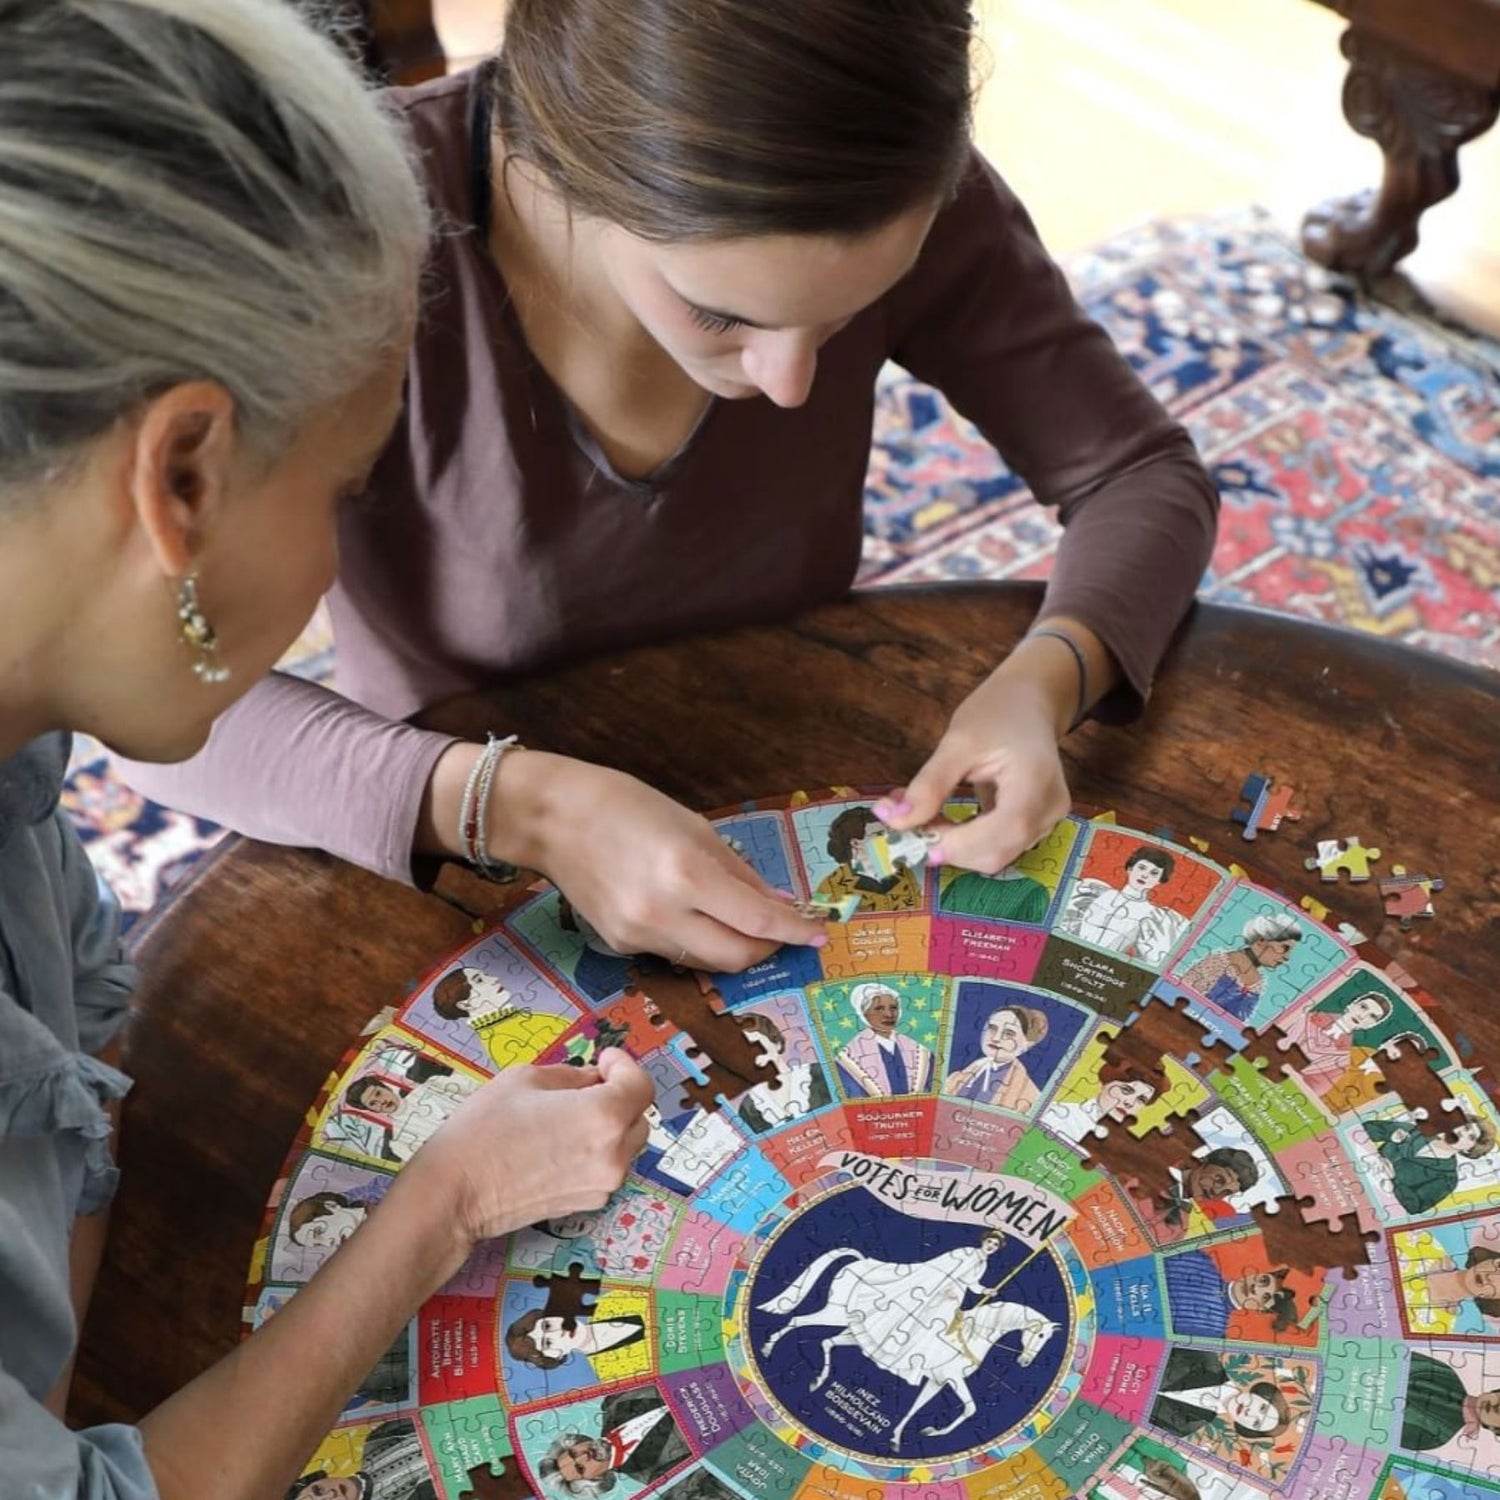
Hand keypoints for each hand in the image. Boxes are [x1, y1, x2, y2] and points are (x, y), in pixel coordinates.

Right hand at [404, 1050, 654, 1254]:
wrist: (454, 1193)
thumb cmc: (484, 1129)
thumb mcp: (525, 1079)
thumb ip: (572, 1075)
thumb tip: (594, 1078)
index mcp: (603, 1117)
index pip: (641, 1086)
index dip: (625, 1067)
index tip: (603, 1060)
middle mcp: (613, 1156)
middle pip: (638, 1117)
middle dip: (620, 1097)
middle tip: (589, 1084)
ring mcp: (602, 1186)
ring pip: (625, 1146)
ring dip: (610, 1125)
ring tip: (571, 1115)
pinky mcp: (586, 1205)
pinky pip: (606, 1169)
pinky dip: (597, 1151)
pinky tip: (561, 1144)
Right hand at [492, 752, 825, 969]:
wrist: (551, 818)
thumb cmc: (627, 805)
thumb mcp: (695, 827)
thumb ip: (740, 873)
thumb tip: (780, 905)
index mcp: (687, 874)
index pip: (758, 920)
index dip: (795, 931)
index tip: (820, 934)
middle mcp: (663, 914)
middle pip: (736, 957)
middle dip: (768, 949)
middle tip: (781, 931)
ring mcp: (638, 936)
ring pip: (705, 961)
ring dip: (732, 947)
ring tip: (739, 920)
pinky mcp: (620, 946)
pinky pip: (673, 953)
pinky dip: (695, 939)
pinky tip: (689, 913)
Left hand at [875, 666, 1071, 875]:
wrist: (1028, 702)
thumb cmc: (996, 713)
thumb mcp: (957, 742)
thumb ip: (929, 785)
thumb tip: (895, 820)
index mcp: (1036, 783)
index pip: (1002, 832)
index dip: (957, 845)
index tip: (912, 835)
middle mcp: (1049, 810)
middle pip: (996, 853)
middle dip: (949, 847)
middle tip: (908, 825)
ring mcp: (1047, 821)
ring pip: (995, 855)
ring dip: (953, 846)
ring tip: (922, 819)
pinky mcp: (1035, 826)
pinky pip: (998, 845)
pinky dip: (965, 840)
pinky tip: (941, 820)